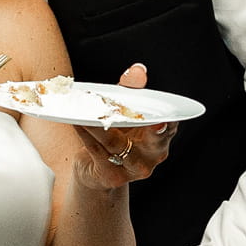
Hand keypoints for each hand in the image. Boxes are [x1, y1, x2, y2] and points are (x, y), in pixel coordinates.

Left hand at [73, 61, 175, 191]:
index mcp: (161, 137)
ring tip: (86, 110)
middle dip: (146, 129)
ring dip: (98, 125)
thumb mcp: (125, 111)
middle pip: (152, 140)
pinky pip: (97, 150)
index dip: (169, 122)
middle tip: (138, 118)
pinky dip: (85, 133)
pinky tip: (75, 120)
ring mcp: (133, 169)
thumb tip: (138, 70)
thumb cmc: (115, 136)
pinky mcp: (112, 176)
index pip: (169, 126)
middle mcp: (152, 156)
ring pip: (115, 142)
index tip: (164, 117)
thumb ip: (132, 90)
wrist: (95, 170)